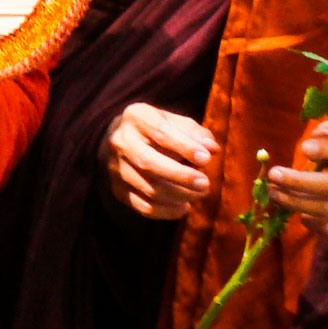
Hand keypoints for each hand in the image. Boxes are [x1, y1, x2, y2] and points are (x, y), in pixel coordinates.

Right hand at [104, 104, 216, 219]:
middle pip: (148, 162)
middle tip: (205, 183)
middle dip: (181, 176)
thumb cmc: (158, 130)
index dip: (185, 147)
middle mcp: (120, 141)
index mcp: (136, 117)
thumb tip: (212, 149)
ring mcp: (116, 167)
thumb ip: (196, 133)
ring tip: (200, 194)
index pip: (160, 132)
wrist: (122, 140)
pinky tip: (184, 207)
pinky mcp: (118, 189)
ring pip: (148, 188)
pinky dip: (167, 211)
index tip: (206, 159)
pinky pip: (143, 206)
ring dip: (179, 195)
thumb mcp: (176, 122)